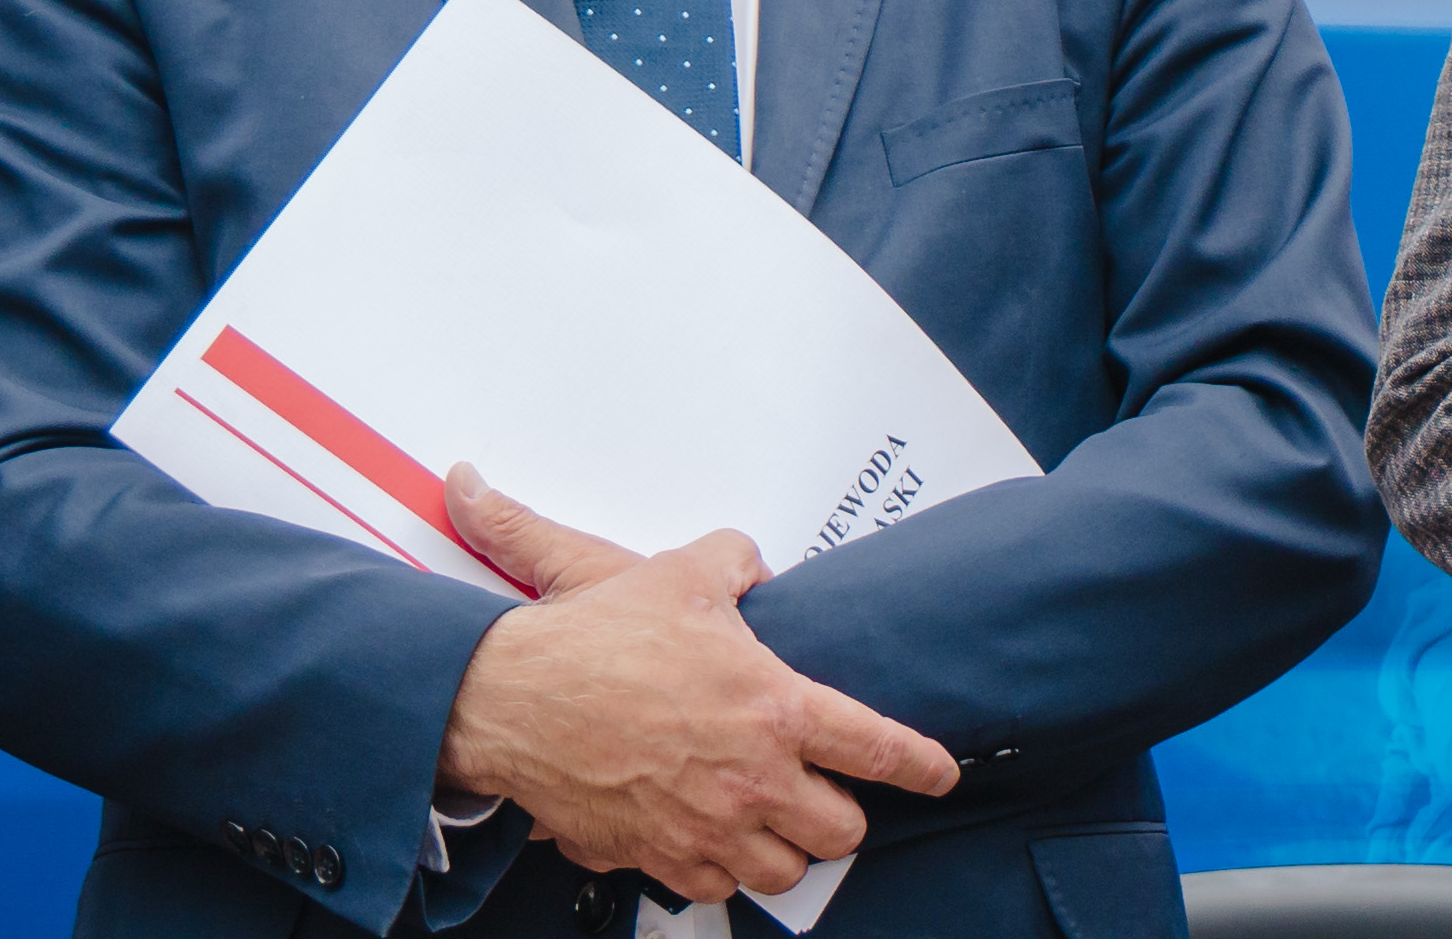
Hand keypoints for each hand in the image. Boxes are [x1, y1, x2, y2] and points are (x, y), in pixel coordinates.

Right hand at [434, 466, 961, 905]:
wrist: (510, 697)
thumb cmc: (594, 640)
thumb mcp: (683, 574)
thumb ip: (737, 563)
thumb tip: (752, 564)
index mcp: (776, 710)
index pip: (879, 748)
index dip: (923, 766)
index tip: (941, 775)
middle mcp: (750, 780)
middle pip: (842, 832)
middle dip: (844, 817)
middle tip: (828, 795)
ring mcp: (702, 827)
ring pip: (781, 873)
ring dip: (785, 852)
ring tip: (775, 826)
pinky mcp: (652, 856)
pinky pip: (709, 887)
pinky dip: (717, 873)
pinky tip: (710, 843)